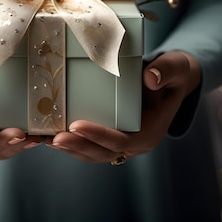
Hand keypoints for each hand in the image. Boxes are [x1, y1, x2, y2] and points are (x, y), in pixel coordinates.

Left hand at [45, 51, 201, 163]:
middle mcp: (136, 143)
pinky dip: (71, 144)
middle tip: (53, 138)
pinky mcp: (110, 138)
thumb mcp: (174, 67)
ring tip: (46, 139)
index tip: (76, 125)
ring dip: (70, 149)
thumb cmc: (171, 73)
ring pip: (93, 154)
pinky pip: (89, 146)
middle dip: (78, 146)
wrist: (169, 81)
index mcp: (150, 132)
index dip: (99, 135)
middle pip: (103, 152)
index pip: (122, 140)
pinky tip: (49, 136)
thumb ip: (166, 71)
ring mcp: (122, 143)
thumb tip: (150, 78)